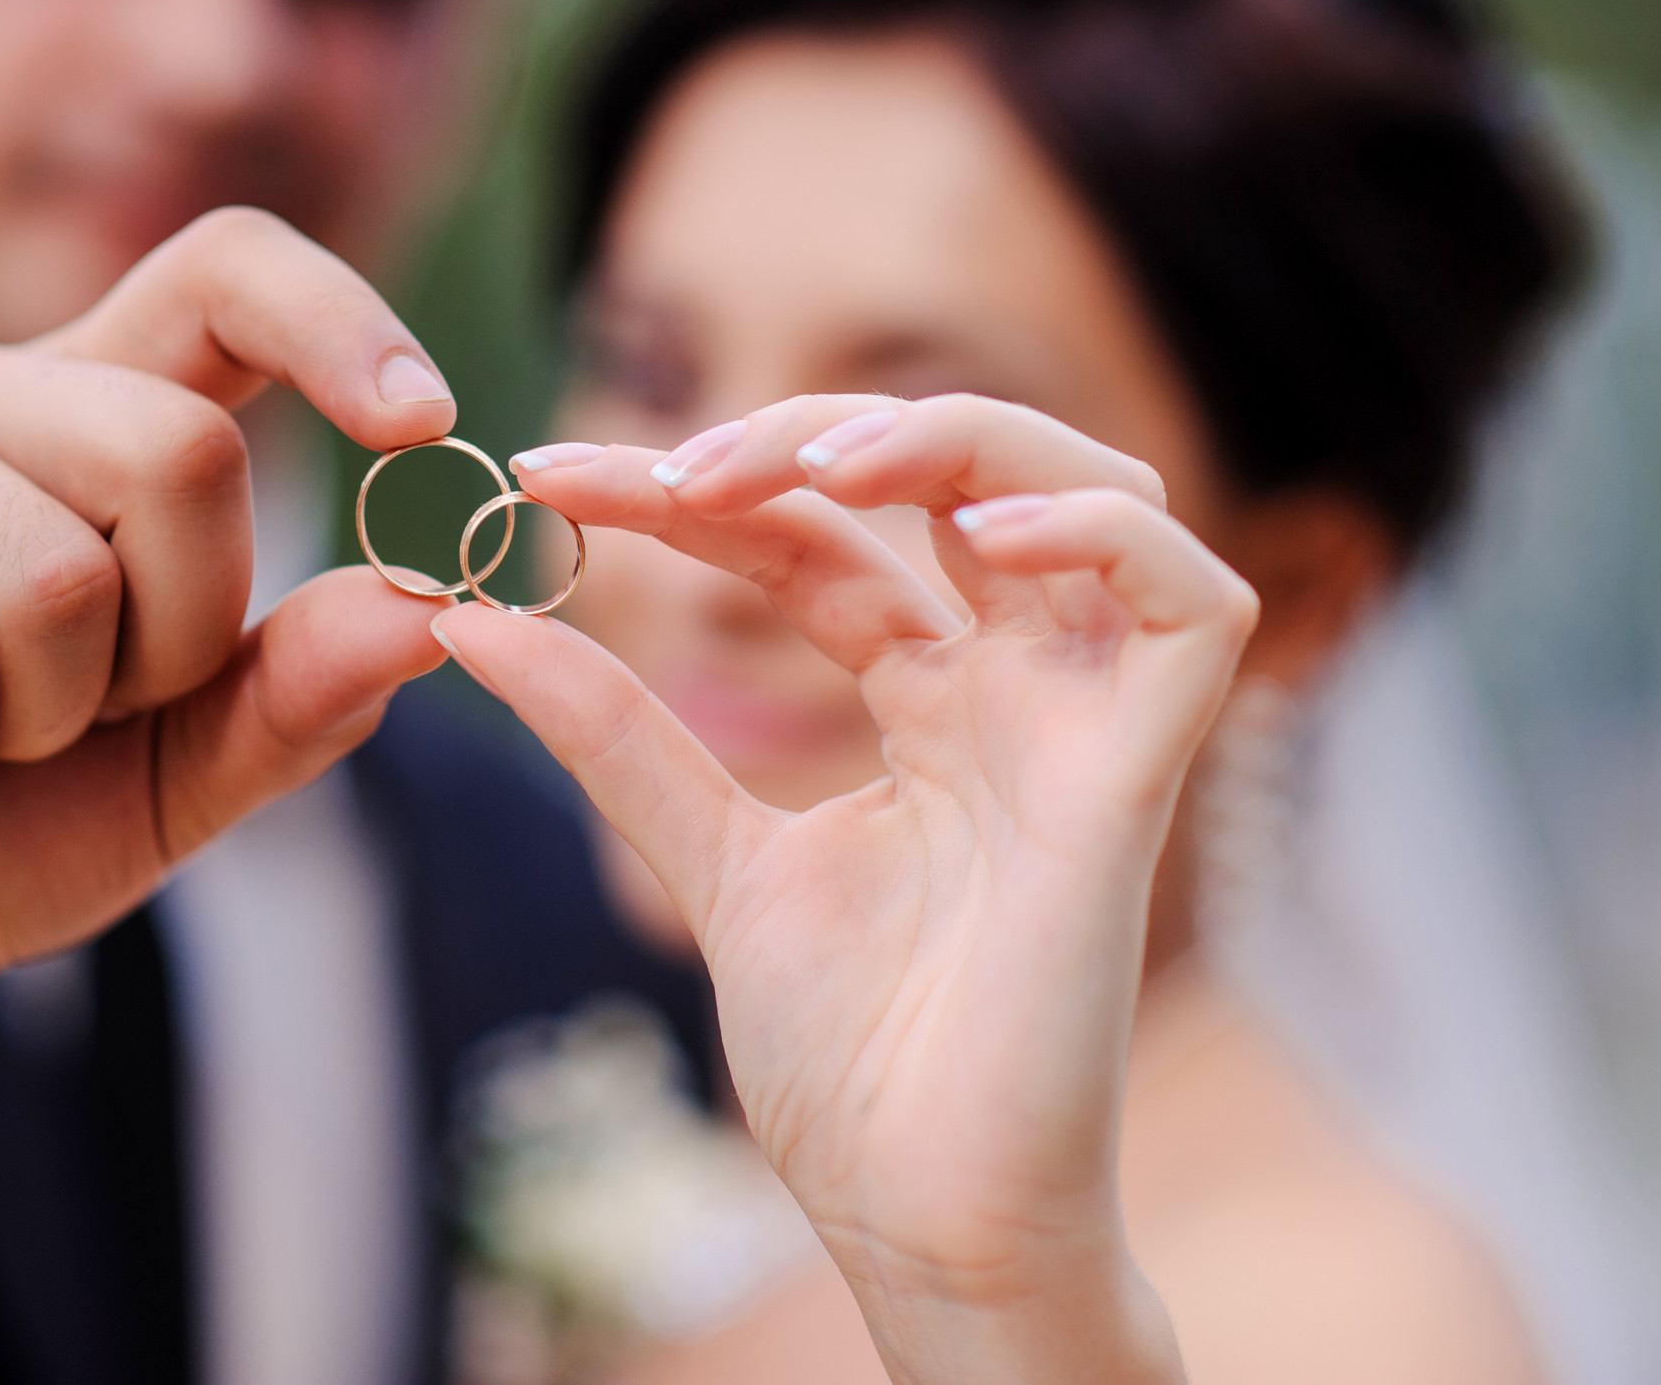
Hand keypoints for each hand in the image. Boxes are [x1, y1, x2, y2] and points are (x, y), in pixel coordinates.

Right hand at [0, 209, 458, 1247]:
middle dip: (173, 641)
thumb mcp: (186, 773)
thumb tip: (430, 607)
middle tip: (78, 712)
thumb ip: (302, 690)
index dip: (336, 320)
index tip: (425, 422)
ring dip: (38, 713)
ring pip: (54, 570)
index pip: (226, 273)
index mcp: (96, 412)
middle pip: (181, 451)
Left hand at [436, 394, 1257, 1384]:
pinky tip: (971, 531)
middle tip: (672, 469)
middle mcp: (1019, 694)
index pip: (820, 537)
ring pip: (1096, 493)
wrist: (921, 1222)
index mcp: (931, 705)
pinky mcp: (1142, 782)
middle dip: (815, 438)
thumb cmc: (850, 1067)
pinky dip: (1098, 532)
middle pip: (957, 479)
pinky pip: (1192, 603)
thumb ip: (615, 738)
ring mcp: (1086, 728)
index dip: (697, 489)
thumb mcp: (705, 861)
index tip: (551, 478)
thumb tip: (469, 621)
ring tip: (812, 467)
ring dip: (957, 443)